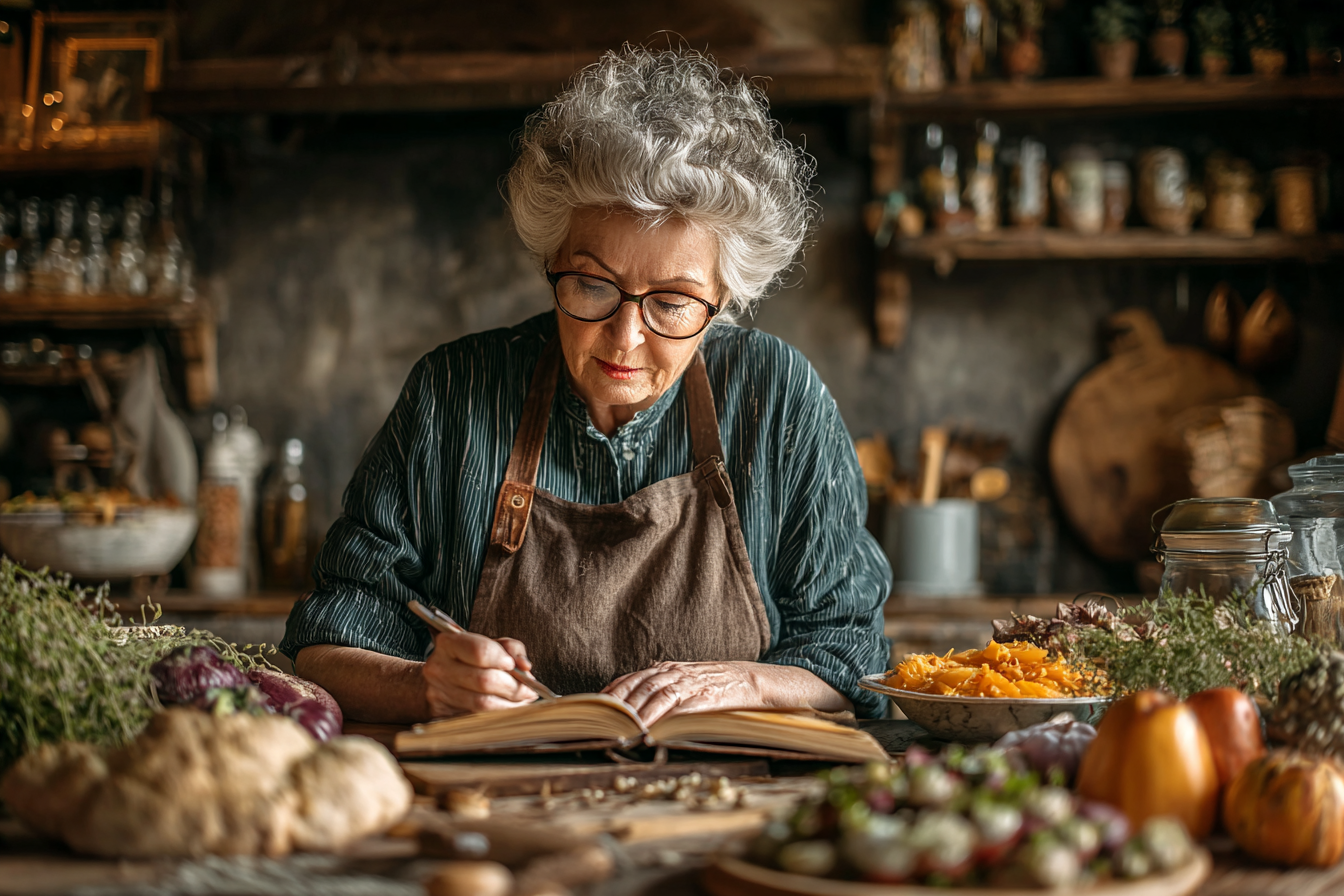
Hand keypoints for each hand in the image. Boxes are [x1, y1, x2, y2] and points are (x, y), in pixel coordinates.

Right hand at [421, 630, 538, 716]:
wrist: (439, 679)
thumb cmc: (469, 659)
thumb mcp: (490, 644)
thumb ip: (511, 649)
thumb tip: (524, 666)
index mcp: (449, 643)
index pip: (479, 651)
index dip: (501, 659)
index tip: (513, 665)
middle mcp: (439, 668)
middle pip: (484, 680)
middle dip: (513, 686)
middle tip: (529, 688)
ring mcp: (438, 693)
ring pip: (482, 703)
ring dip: (511, 703)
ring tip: (524, 699)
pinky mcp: (442, 714)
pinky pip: (478, 717)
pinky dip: (500, 713)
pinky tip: (511, 708)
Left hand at [603, 661, 764, 724]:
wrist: (749, 680)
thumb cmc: (711, 683)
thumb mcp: (681, 678)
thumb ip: (657, 686)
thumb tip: (629, 701)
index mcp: (664, 669)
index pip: (630, 680)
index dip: (611, 694)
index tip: (594, 709)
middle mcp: (674, 674)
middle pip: (639, 687)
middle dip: (620, 704)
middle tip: (603, 721)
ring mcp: (690, 685)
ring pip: (658, 695)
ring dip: (640, 712)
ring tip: (624, 727)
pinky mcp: (706, 698)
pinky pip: (683, 708)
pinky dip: (667, 719)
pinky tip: (656, 730)